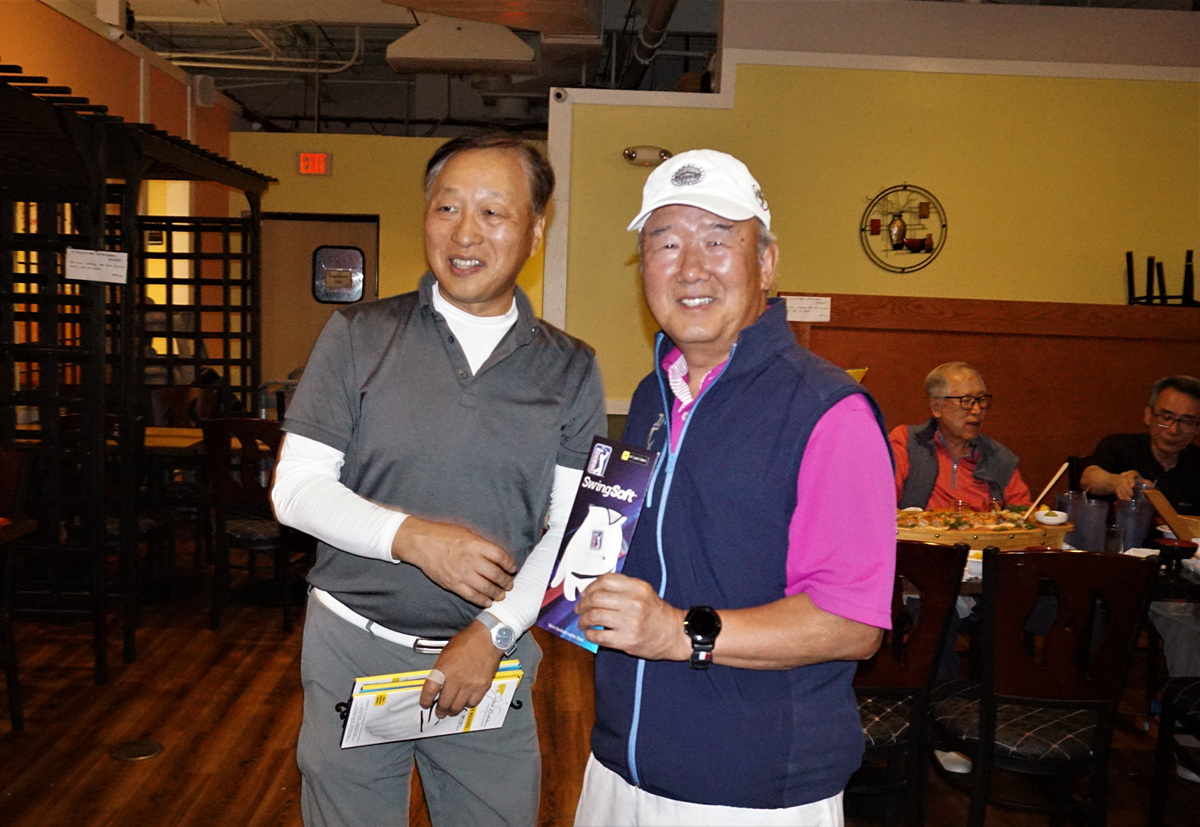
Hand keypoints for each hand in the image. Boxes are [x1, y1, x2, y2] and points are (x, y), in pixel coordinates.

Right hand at [392, 517, 515, 606]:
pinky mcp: (453, 584)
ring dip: (497, 593)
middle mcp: (471, 560)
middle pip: (496, 574)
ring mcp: (462, 574)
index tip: (512, 567)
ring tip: (501, 594)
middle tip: (509, 584)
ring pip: (486, 588)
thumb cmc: (443, 534)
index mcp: (476, 545)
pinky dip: (482, 600)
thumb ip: (481, 544)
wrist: (421, 543)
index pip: (500, 556)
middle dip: (506, 581)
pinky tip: (488, 601)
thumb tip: (496, 555)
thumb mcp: (466, 532)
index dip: (509, 564)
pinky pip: (471, 596)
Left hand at [419, 621, 505, 717]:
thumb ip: (440, 669)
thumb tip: (436, 684)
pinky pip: (472, 703)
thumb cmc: (467, 641)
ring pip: (458, 706)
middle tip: (439, 712)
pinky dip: (467, 704)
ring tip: (451, 710)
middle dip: (440, 710)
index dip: (425, 700)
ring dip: (453, 710)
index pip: (430, 690)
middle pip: (444, 703)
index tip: (425, 704)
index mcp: (444, 668)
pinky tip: (465, 701)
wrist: (487, 637)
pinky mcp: (482, 686)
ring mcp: (470, 684)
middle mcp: (456, 678)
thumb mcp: (446, 652)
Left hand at [575, 573, 688, 660]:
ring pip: (595, 616)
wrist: (675, 634)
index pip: (605, 580)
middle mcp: (634, 602)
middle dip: (583, 603)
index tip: (585, 593)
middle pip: (596, 597)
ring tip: (583, 622)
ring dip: (584, 619)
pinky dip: (590, 634)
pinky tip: (590, 633)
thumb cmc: (658, 614)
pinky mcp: (627, 640)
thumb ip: (622, 588)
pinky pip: (599, 636)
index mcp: (637, 587)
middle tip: (580, 608)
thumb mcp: (644, 592)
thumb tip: (594, 591)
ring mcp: (630, 622)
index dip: (590, 587)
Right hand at [1113, 470, 1145, 500]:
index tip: (1133, 486)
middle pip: (1124, 481)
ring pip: (1120, 486)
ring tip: (1129, 499)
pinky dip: (1121, 495)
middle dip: (1127, 488)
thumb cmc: (1137, 481)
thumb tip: (1152, 487)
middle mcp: (1124, 475)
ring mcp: (1119, 480)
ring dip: (1124, 493)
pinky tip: (1125, 499)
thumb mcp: (1143, 481)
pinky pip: (1117, 491)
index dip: (1131, 480)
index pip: (1130, 475)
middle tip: (1131, 494)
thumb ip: (1147, 483)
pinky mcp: (1116, 486)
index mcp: (1132, 473)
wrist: (1127, 481)